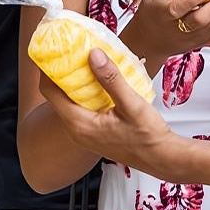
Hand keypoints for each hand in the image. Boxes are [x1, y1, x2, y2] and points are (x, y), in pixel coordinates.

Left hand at [40, 49, 182, 179]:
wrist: (163, 159)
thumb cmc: (149, 138)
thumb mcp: (131, 104)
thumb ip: (111, 79)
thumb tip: (93, 55)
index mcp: (80, 124)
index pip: (50, 92)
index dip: (46, 70)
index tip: (50, 51)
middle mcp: (78, 130)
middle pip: (58, 95)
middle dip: (62, 72)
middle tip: (70, 51)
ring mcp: (86, 133)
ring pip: (71, 101)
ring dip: (76, 81)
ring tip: (86, 59)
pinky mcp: (95, 132)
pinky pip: (83, 107)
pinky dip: (87, 91)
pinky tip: (101, 79)